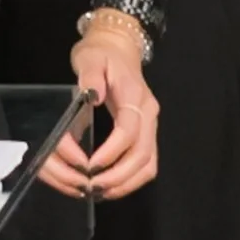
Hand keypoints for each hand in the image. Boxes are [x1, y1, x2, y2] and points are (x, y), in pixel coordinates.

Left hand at [43, 23, 157, 200]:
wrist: (117, 47)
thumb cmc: (100, 53)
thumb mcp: (89, 57)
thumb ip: (90, 75)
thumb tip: (91, 95)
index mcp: (134, 95)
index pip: (129, 130)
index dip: (112, 151)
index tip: (90, 165)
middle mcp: (148, 114)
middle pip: (143, 154)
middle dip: (118, 175)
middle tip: (92, 186)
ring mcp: (151, 126)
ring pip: (148, 164)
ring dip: (126, 182)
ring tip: (100, 192)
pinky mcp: (147, 134)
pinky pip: (146, 164)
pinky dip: (130, 179)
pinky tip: (110, 186)